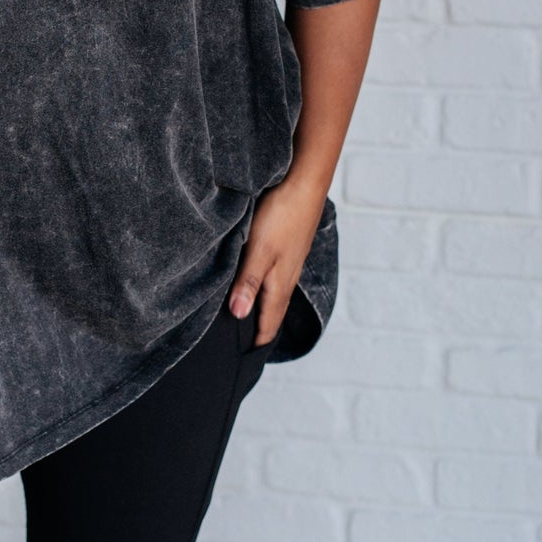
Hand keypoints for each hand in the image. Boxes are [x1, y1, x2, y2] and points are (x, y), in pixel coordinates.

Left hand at [228, 174, 329, 349]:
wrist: (303, 181)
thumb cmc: (280, 216)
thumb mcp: (258, 251)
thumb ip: (247, 283)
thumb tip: (238, 316)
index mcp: (279, 284)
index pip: (268, 324)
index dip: (256, 342)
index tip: (242, 359)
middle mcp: (286, 277)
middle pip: (272, 312)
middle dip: (258, 330)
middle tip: (241, 346)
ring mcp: (289, 262)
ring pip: (273, 294)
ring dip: (261, 308)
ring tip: (246, 320)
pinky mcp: (287, 247)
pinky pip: (275, 276)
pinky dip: (264, 288)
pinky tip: (256, 283)